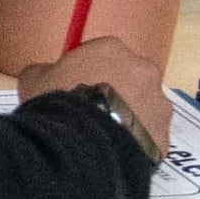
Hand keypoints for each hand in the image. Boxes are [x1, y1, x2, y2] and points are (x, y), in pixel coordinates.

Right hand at [20, 35, 170, 153]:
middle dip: (113, 90)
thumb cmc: (61, 101)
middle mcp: (143, 68)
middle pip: (128, 76)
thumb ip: (44, 71)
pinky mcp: (166, 133)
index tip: (72, 87)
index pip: (100, 52)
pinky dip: (134, 140)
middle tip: (88, 111)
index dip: (85, 70)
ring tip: (101, 135)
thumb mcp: (33, 79)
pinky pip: (148, 134)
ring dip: (127, 115)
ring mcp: (159, 102)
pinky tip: (112, 150)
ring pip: (142, 106)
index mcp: (111, 48)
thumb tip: (46, 74)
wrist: (87, 144)